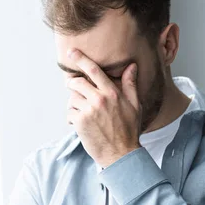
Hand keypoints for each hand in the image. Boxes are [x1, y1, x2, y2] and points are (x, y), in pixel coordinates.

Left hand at [65, 48, 140, 167]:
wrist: (120, 153)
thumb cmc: (129, 129)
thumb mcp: (135, 105)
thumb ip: (130, 85)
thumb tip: (131, 66)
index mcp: (112, 93)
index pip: (94, 71)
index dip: (81, 59)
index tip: (71, 52)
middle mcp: (99, 99)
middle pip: (76, 83)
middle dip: (72, 84)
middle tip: (74, 89)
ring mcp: (88, 111)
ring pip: (72, 99)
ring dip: (74, 104)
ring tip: (83, 113)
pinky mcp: (80, 122)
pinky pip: (69, 113)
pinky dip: (72, 118)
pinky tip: (80, 124)